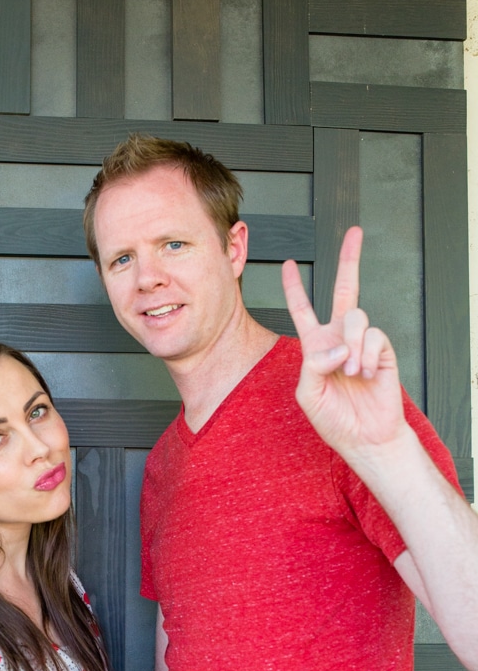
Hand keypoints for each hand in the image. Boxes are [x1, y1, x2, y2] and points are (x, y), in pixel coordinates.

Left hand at [282, 227, 406, 461]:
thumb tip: (337, 346)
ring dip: (350, 346)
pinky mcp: (382, 350)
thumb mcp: (308, 394)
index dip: (294, 288)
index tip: (288, 265)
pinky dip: (365, 356)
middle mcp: (340, 338)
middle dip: (349, 259)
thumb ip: (312, 366)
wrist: (365, 437)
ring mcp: (362, 342)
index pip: (303, 309)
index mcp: (316, 346)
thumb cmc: (334, 419)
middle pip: (345, 290)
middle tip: (355, 233)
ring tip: (351, 372)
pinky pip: (373, 337)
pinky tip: (364, 374)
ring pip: (355, 317)